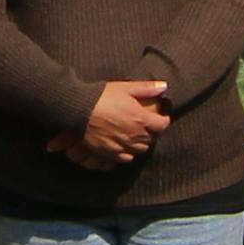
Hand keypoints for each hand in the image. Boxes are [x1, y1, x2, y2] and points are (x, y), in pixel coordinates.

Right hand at [49, 80, 170, 165]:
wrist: (78, 110)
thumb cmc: (101, 96)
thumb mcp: (125, 88)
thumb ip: (147, 88)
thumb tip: (165, 87)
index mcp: (141, 119)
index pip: (163, 125)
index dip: (164, 120)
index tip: (161, 117)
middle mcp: (135, 135)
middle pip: (152, 138)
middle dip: (152, 131)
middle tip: (147, 124)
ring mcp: (123, 145)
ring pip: (141, 149)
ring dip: (141, 142)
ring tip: (136, 135)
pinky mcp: (110, 152)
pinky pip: (127, 158)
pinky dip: (129, 153)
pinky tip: (124, 145)